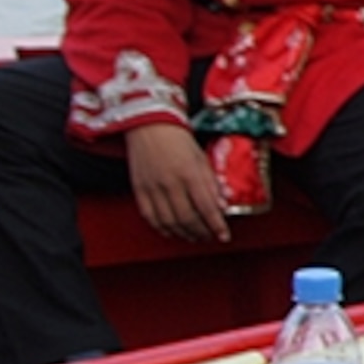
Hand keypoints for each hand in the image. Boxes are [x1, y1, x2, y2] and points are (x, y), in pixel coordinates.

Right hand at [125, 123, 229, 244]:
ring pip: (168, 221)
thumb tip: (223, 206)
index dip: (216, 225)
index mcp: (190, 174)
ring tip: (194, 237)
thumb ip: (212, 183)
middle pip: (187, 218)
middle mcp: (170, 183)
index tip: (224, 236)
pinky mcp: (138, 189)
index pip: (207, 207)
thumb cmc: (179, 140)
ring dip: (183, 233)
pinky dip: (162, 228)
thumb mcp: (202, 158)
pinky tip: (172, 232)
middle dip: (201, 232)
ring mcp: (152, 187)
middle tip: (209, 237)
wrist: (150, 125)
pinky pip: (150, 216)